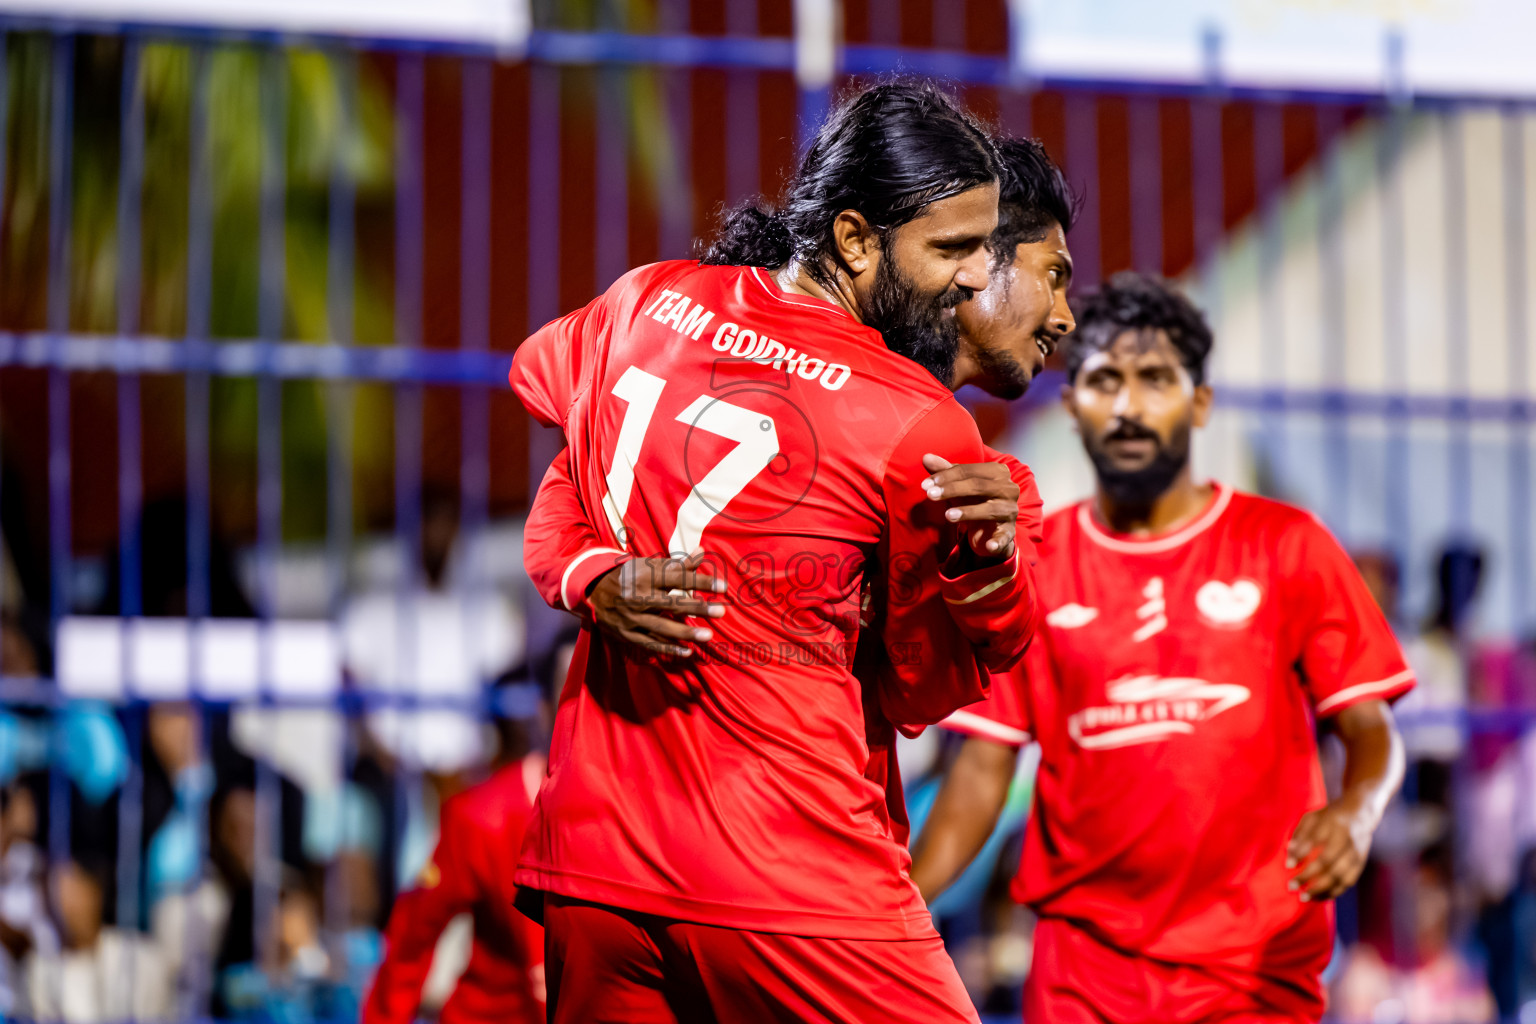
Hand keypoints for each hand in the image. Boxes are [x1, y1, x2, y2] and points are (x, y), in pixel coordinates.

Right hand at [586, 552, 726, 657]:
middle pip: (672, 603)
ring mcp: (632, 617)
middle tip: (721, 611)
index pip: (678, 578)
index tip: (723, 587)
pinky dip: (669, 648)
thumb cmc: (629, 576)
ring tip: (708, 636)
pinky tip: (688, 651)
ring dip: (685, 632)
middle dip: (698, 608)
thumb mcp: (648, 565)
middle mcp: (638, 596)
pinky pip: (650, 643)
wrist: (593, 591)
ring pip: (661, 627)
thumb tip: (702, 552)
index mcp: (645, 576)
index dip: (701, 582)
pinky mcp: (627, 634)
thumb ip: (677, 563)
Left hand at [921, 454, 1017, 560]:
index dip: (946, 476)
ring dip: (968, 512)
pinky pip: (1004, 536)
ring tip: (948, 516)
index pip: (969, 470)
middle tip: (930, 495)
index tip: (926, 484)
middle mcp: (1008, 488)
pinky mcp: (1010, 531)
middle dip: (953, 490)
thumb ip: (945, 472)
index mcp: (998, 472)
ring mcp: (1010, 510)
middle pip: (979, 486)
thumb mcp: (959, 486)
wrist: (991, 528)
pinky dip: (998, 541)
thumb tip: (925, 457)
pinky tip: (989, 545)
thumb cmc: (974, 500)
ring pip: (990, 509)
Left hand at [1286, 798, 1374, 901]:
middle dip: (1309, 876)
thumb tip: (1289, 852)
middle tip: (1292, 886)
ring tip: (1305, 897)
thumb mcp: (1313, 817)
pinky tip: (1321, 896)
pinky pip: (1348, 881)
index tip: (1288, 865)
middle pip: (1328, 862)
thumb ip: (1301, 833)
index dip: (1301, 854)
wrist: (1361, 814)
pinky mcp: (1361, 863)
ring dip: (1321, 889)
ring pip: (1340, 876)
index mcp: (1334, 823)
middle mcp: (1348, 839)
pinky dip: (1335, 891)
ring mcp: (1357, 853)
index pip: (1315, 841)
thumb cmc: (1330, 816)